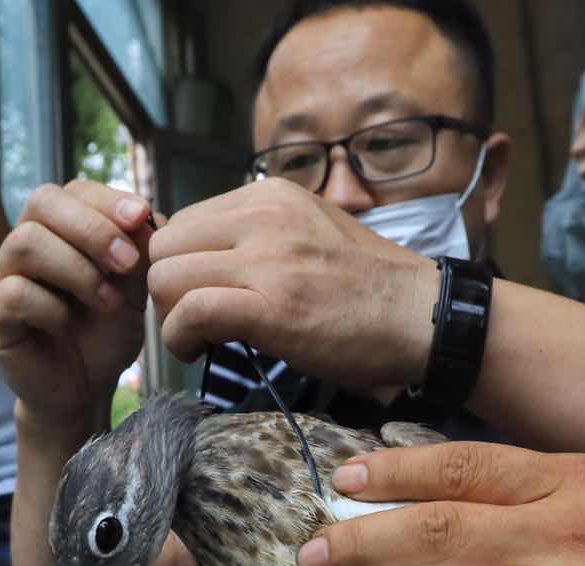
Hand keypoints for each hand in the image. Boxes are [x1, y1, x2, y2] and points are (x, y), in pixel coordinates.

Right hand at [0, 180, 154, 429]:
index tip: (142, 218)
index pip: (72, 191)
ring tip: (108, 303)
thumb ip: (139, 252)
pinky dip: (50, 308)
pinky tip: (66, 326)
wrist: (84, 389)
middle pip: (42, 202)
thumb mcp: (134, 290)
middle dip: (92, 228)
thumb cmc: (104, 334)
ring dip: (77, 270)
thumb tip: (151, 216)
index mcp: (57, 230)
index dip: (106, 200)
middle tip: (127, 263)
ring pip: (25, 242)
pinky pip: (12, 292)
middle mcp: (22, 243)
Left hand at [146, 179, 436, 387]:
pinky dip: (181, 338)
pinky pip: (190, 313)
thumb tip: (205, 252)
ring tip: (201, 337)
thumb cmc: (369, 289)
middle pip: (163, 248)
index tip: (197, 294)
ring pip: (166, 279)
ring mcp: (266, 259)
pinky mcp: (271, 306)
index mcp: (270, 196)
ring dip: (171, 317)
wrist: (421, 318)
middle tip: (194, 321)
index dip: (179, 264)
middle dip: (167, 290)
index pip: (181, 221)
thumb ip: (258, 234)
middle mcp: (262, 216)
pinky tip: (201, 350)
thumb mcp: (311, 232)